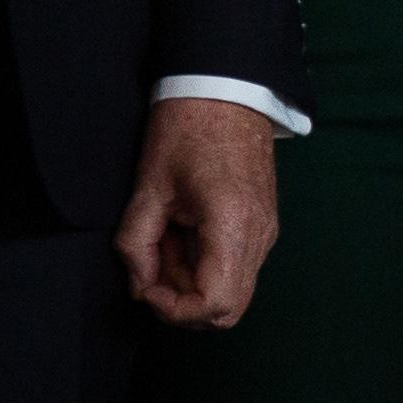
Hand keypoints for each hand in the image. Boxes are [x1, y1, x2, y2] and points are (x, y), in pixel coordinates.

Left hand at [114, 96, 277, 326]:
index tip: (148, 286)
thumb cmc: (187, 131)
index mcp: (232, 224)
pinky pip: (237, 266)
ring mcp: (266, 230)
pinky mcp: (263, 224)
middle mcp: (259, 234)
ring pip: (233, 290)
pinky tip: (182, 235)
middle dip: (183, 303)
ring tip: (165, 243)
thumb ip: (136, 245)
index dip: (174, 310)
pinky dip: (205, 266)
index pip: (216, 305)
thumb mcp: (148, 188)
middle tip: (153, 269)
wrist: (228, 92)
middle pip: (230, 309)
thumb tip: (140, 285)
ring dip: (192, 283)